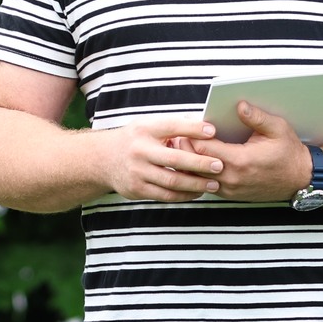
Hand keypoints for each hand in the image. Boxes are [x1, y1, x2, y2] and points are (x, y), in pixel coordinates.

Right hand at [102, 116, 226, 201]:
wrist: (102, 159)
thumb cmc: (135, 140)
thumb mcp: (148, 126)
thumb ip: (173, 127)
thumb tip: (207, 127)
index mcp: (144, 130)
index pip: (171, 127)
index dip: (193, 129)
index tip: (213, 131)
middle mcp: (139, 150)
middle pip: (174, 159)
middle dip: (200, 164)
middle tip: (219, 165)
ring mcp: (137, 172)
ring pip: (172, 181)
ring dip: (196, 184)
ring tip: (214, 183)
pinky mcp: (137, 189)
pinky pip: (165, 195)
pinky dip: (184, 195)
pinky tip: (197, 192)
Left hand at [185, 102, 311, 201]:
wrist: (301, 179)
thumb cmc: (289, 153)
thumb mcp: (277, 129)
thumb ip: (257, 117)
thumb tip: (239, 105)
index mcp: (240, 160)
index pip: (202, 149)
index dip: (191, 136)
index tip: (186, 126)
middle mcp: (232, 178)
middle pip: (194, 164)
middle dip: (185, 149)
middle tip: (177, 135)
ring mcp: (230, 189)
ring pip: (197, 178)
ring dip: (189, 163)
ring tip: (184, 147)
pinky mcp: (230, 195)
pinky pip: (205, 185)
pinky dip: (198, 174)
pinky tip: (196, 161)